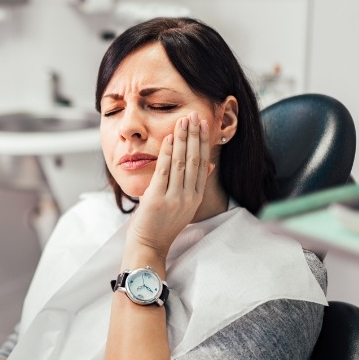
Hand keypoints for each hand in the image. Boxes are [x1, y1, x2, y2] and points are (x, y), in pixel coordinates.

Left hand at [124, 111, 210, 265]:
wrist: (149, 244)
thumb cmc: (163, 224)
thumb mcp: (185, 205)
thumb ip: (196, 184)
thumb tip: (209, 164)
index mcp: (195, 197)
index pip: (203, 164)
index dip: (203, 142)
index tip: (204, 124)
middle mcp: (188, 197)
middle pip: (195, 160)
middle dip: (194, 135)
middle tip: (195, 115)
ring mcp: (174, 198)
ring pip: (181, 163)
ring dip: (183, 140)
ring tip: (183, 121)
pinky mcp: (158, 199)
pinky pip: (164, 171)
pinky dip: (167, 153)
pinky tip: (169, 138)